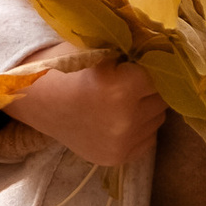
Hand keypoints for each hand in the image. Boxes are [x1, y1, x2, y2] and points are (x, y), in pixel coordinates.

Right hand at [1, 56, 165, 166]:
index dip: (150, 64)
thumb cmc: (66, 67)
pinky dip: (139, 127)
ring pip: (157, 118)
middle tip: (127, 79)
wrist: (35, 100)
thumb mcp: (99, 48)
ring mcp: (121, 143)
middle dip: (149, 87)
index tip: (137, 60)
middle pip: (161, 98)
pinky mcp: (117, 158)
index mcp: (121, 88)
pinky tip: (116, 117)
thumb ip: (133, 49)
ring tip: (120, 99)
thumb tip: (171, 46)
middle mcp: (125, 120)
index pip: (161, 73)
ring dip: (146, 107)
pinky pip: (148, 138)